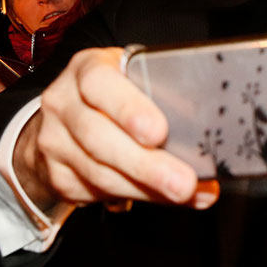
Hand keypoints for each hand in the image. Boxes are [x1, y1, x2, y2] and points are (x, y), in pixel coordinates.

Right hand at [12, 47, 215, 214]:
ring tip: (184, 194)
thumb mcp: (133, 78)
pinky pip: (98, 193)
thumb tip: (211, 136)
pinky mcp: (57, 175)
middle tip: (184, 183)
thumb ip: (163, 97)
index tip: (159, 132)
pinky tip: (161, 197)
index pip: (99, 83)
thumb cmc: (115, 92)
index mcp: (87, 69)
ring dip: (147, 189)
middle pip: (99, 139)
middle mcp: (63, 103)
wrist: (64, 116)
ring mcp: (54, 141)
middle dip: (146, 165)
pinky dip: (136, 197)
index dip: (129, 108)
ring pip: (99, 173)